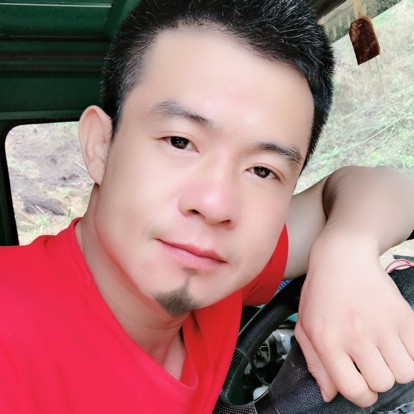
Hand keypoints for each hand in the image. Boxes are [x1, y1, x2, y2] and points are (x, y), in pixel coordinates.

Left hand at [295, 232, 413, 407]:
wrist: (342, 257)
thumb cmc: (321, 291)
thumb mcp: (305, 326)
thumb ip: (315, 363)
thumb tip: (329, 394)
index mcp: (328, 340)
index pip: (353, 389)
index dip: (360, 396)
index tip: (361, 388)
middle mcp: (355, 334)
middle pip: (382, 384)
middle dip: (377, 379)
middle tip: (370, 363)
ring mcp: (382, 325)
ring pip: (404, 372)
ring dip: (395, 367)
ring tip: (382, 351)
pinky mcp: (403, 315)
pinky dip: (410, 354)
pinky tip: (395, 342)